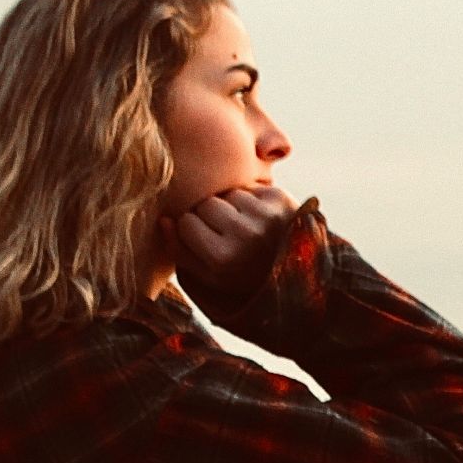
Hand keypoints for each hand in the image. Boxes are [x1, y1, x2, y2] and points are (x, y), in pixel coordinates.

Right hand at [161, 185, 299, 298]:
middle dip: (211, 216)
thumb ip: (180, 251)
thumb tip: (164, 220)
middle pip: (204, 204)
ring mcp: (265, 215)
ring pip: (226, 193)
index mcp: (223, 258)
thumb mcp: (211, 275)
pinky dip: (251, 199)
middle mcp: (245, 235)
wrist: (299, 270)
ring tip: (246, 226)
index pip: (186, 223)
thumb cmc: (246, 274)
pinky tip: (261, 218)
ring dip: (231, 206)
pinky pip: (248, 187)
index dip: (194, 231)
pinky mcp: (279, 198)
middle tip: (228, 234)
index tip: (209, 243)